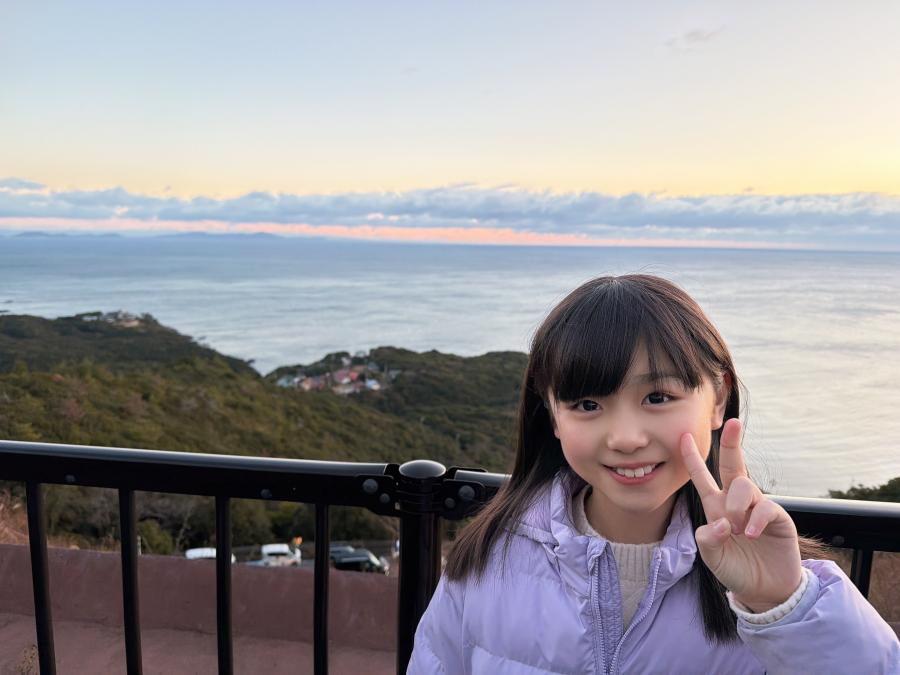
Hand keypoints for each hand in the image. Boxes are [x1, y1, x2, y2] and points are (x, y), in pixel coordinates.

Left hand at [680, 419, 802, 611]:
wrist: (764, 591)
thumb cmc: (735, 569)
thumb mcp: (712, 557)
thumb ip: (708, 539)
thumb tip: (721, 522)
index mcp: (716, 507)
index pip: (702, 478)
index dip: (693, 458)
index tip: (684, 436)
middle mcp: (736, 502)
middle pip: (732, 465)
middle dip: (732, 443)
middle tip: (733, 423)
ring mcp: (758, 508)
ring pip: (744, 486)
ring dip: (736, 506)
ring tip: (737, 530)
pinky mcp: (779, 518)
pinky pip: (766, 507)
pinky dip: (755, 519)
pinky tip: (751, 534)